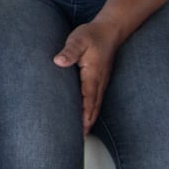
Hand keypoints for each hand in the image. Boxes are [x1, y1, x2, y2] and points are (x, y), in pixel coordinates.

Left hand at [54, 18, 124, 132]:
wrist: (109, 30)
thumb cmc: (92, 35)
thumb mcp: (78, 40)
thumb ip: (69, 51)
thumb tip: (59, 61)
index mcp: (93, 74)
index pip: (88, 98)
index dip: (84, 113)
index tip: (81, 128)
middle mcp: (99, 81)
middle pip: (94, 106)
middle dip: (88, 122)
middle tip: (81, 138)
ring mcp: (101, 81)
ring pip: (96, 103)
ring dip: (90, 118)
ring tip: (84, 133)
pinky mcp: (100, 79)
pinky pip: (96, 98)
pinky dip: (92, 109)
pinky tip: (87, 115)